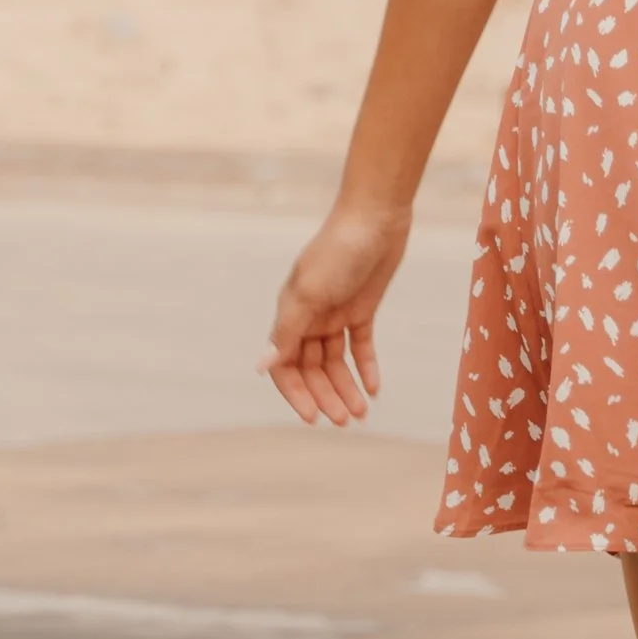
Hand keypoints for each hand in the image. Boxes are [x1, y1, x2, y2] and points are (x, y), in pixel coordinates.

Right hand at [263, 195, 410, 424]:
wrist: (375, 217)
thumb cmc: (338, 250)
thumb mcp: (310, 292)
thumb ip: (288, 331)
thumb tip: (262, 367)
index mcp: (290, 313)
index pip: (285, 364)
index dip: (296, 393)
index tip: (312, 418)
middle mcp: (309, 317)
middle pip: (311, 368)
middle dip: (326, 396)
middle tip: (345, 421)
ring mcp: (336, 313)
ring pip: (335, 362)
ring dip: (346, 387)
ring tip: (361, 413)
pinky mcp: (362, 309)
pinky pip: (360, 346)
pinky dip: (366, 368)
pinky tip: (374, 389)